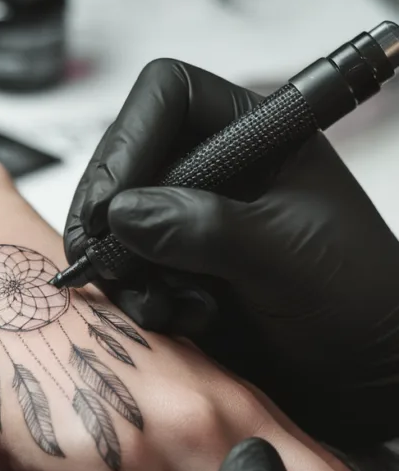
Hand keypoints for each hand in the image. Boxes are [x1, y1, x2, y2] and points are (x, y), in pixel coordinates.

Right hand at [63, 60, 398, 445]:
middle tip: (105, 261)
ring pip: (116, 222)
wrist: (365, 373)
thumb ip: (203, 227)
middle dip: (110, 215)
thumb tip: (121, 214)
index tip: (110, 206)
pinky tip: (179, 320)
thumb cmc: (355, 301)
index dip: (129, 141)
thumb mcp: (283, 255)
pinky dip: (138, 298)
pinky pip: (128, 271)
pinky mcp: (179, 272)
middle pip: (126, 160)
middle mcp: (216, 170)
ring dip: (124, 268)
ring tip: (163, 306)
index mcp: (253, 133)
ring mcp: (193, 223)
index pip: (167, 97)